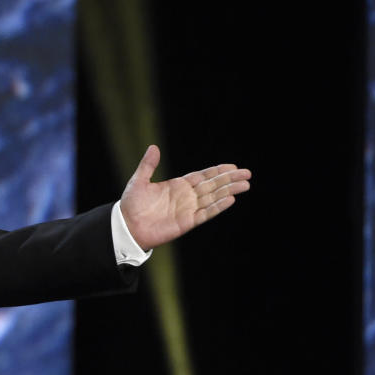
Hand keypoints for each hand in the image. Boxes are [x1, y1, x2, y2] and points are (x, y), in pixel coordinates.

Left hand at [120, 145, 250, 249]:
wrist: (127, 227)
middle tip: (247, 173)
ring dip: (229, 191)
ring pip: (213, 198)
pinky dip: (218, 207)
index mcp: (178, 185)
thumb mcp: (139, 181)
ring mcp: (188, 209)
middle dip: (229, 179)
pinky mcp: (187, 222)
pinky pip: (206, 213)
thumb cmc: (131, 204)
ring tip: (245, 185)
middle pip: (213, 185)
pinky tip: (230, 200)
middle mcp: (186, 197)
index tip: (233, 166)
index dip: (218, 171)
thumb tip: (153, 147)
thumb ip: (148, 165)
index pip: (203, 176)